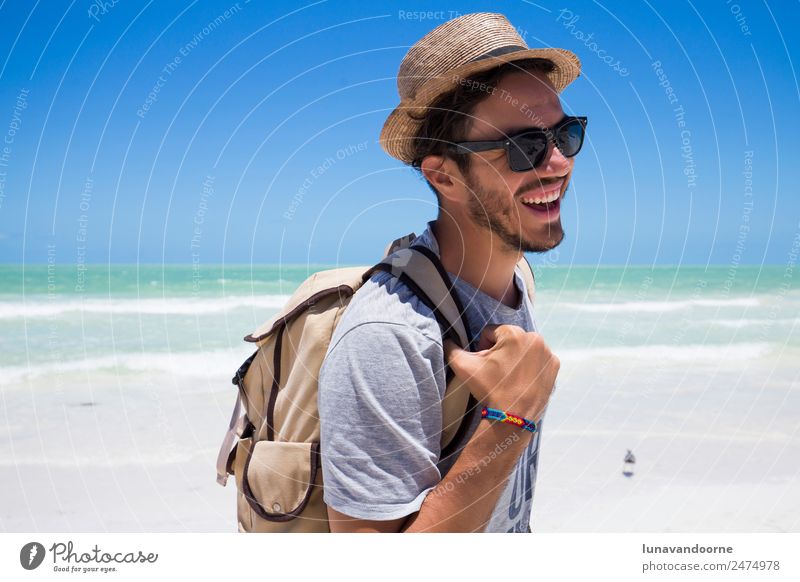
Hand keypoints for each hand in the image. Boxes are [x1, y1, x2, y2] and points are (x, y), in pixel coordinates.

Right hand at [444, 324, 558, 420]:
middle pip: (509, 339)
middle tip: (495, 371)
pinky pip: (538, 360)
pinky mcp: (555, 367)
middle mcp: (535, 338)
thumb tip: (447, 340)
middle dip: (500, 351)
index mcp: (513, 333)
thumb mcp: (463, 366)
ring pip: (524, 348)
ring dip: (515, 358)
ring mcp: (547, 353)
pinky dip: (530, 367)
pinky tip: (522, 380)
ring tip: (508, 377)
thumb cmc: (488, 389)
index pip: (491, 332)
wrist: (512, 418)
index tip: (484, 363)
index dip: (483, 347)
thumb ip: (452, 348)